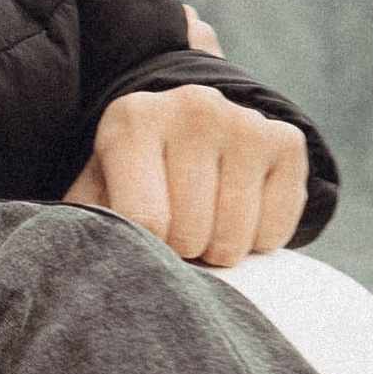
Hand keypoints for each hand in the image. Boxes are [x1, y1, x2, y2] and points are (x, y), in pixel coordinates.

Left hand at [65, 30, 306, 262]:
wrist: (189, 119)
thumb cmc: (135, 169)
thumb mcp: (97, 185)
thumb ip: (85, 220)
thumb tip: (90, 264)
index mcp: (134, 119)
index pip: (144, 220)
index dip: (146, 247)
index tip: (143, 237)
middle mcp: (193, 109)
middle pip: (189, 233)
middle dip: (181, 249)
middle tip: (175, 231)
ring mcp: (245, 123)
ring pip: (232, 239)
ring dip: (217, 250)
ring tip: (204, 222)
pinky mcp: (286, 142)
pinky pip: (274, 231)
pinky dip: (256, 241)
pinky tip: (239, 213)